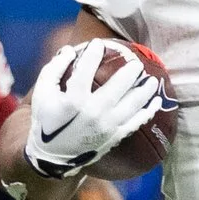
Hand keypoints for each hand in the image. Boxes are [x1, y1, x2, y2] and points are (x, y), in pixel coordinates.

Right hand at [26, 39, 168, 178]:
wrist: (53, 156)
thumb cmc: (47, 120)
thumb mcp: (43, 93)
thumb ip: (54, 69)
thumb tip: (69, 50)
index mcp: (73, 100)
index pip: (85, 70)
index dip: (92, 54)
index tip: (98, 43)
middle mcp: (92, 112)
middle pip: (117, 86)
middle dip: (129, 71)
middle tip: (136, 62)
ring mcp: (106, 126)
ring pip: (132, 104)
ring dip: (145, 90)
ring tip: (152, 79)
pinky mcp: (114, 137)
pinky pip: (136, 122)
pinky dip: (148, 111)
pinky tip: (156, 101)